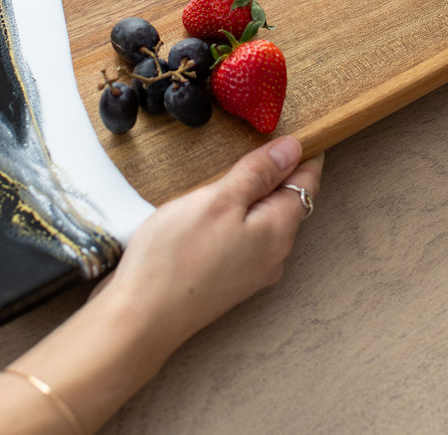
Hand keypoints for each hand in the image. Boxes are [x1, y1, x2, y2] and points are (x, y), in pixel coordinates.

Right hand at [91, 135, 324, 354]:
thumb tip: (294, 149)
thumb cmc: (176, 256)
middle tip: (261, 141)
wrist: (140, 318)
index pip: (307, 182)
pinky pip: (245, 239)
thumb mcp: (218, 199)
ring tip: (234, 170)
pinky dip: (238, 217)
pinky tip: (214, 209)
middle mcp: (273, 254)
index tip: (293, 129)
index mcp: (278, 230)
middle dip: (280, 173)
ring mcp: (251, 271)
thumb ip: (258, 174)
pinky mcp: (228, 280)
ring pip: (265, 221)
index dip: (302, 153)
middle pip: (288, 202)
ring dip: (256, 195)